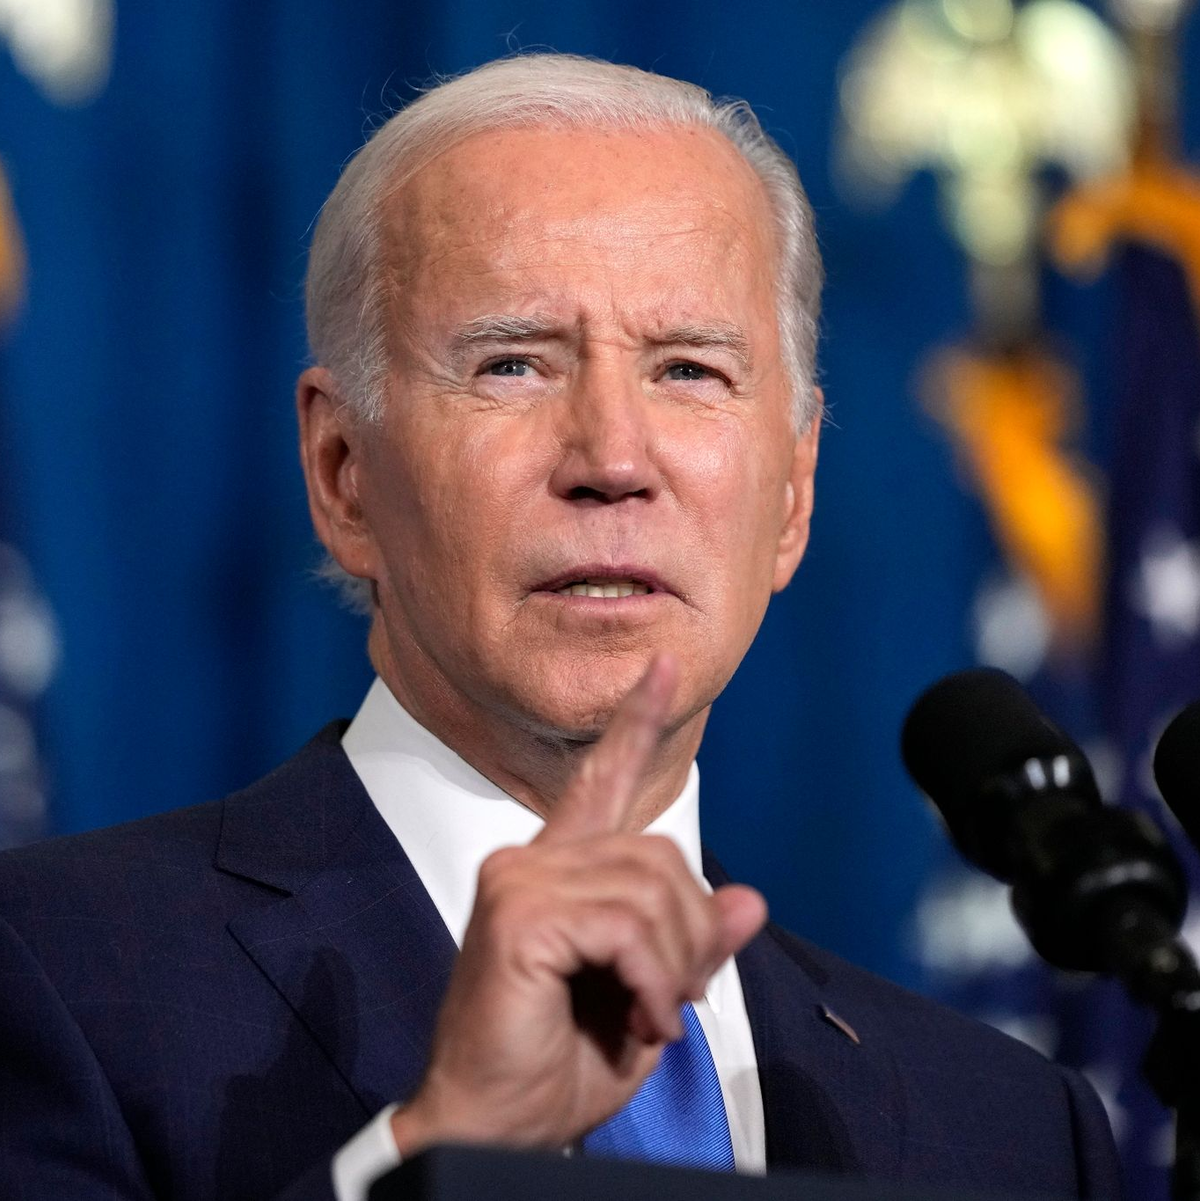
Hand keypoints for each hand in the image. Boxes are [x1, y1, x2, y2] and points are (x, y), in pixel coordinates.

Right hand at [389, 653, 766, 1154]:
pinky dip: (650, 980)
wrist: (495, 1125)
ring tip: (649, 1016)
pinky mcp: (516, 913)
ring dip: (670, 967)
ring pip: (651, 890)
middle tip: (669, 1000)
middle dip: (688, 934)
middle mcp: (534, 859)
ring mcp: (520, 879)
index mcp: (561, 869)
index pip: (603, 778)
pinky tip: (636, 1017)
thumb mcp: (648, 995)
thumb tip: (748, 900)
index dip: (638, 722)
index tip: (666, 668)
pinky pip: (626, 924)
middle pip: (661, 853)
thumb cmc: (556, 1061)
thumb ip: (690, 942)